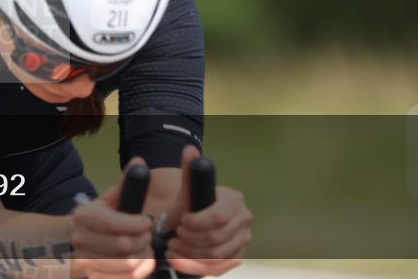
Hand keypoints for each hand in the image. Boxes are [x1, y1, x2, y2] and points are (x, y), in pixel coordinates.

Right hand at [71, 158, 155, 278]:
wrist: (69, 243)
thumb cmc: (96, 220)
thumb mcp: (107, 201)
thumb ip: (125, 184)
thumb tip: (140, 162)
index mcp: (85, 216)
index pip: (114, 224)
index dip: (137, 225)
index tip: (148, 221)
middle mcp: (81, 240)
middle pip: (123, 247)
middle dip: (143, 241)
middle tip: (148, 236)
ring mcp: (86, 262)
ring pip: (126, 265)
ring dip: (143, 257)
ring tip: (145, 248)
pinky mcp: (94, 276)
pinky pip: (125, 278)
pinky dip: (139, 271)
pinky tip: (141, 261)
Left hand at [164, 146, 252, 275]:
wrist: (190, 221)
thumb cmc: (188, 204)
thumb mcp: (185, 189)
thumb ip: (189, 170)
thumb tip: (190, 150)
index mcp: (234, 200)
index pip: (218, 217)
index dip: (196, 223)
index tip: (180, 222)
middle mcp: (244, 220)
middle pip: (216, 239)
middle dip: (190, 240)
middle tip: (173, 237)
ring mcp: (243, 240)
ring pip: (216, 255)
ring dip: (190, 255)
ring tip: (173, 248)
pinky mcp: (237, 257)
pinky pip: (218, 268)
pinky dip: (195, 266)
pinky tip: (180, 259)